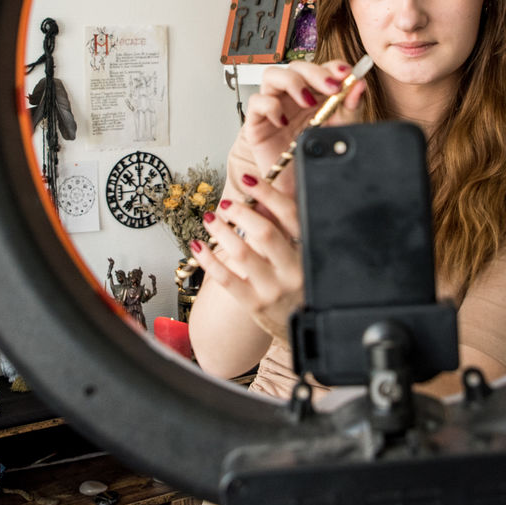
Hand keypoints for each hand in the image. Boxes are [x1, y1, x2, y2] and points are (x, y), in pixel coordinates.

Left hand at [192, 168, 302, 342]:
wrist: (303, 325)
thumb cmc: (299, 283)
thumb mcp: (301, 254)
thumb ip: (284, 229)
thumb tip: (259, 198)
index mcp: (307, 250)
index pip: (290, 215)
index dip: (268, 193)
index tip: (249, 179)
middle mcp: (293, 270)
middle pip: (265, 232)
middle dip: (241, 213)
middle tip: (227, 204)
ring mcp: (273, 289)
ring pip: (242, 253)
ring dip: (221, 231)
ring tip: (210, 219)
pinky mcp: (254, 304)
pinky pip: (226, 278)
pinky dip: (208, 259)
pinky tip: (198, 246)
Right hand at [239, 58, 366, 196]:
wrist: (300, 188)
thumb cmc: (316, 158)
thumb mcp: (340, 130)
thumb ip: (350, 108)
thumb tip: (359, 85)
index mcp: (314, 94)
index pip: (320, 68)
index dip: (332, 66)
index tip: (346, 73)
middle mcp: (292, 97)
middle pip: (296, 67)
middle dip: (315, 72)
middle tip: (331, 87)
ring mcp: (274, 107)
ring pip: (272, 75)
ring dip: (291, 82)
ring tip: (308, 101)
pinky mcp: (257, 122)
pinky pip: (256, 102)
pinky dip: (270, 106)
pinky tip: (284, 121)